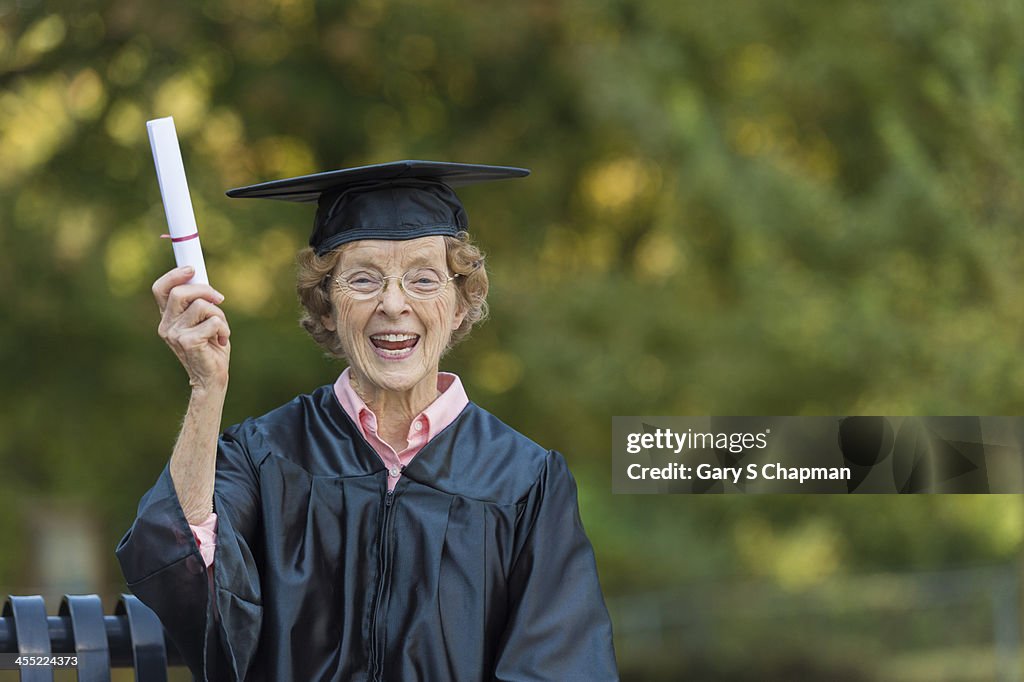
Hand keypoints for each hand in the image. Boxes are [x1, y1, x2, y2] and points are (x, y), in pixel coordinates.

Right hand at [153, 266, 230, 391]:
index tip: (192, 269)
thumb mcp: (203, 320)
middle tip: (220, 298)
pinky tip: (221, 341)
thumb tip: (202, 279)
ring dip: (219, 314)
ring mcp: (174, 335)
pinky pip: (213, 321)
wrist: (212, 378)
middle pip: (180, 292)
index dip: (174, 275)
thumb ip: (199, 302)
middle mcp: (166, 325)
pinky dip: (224, 329)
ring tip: (221, 330)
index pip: (160, 289)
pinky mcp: (188, 342)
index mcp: (168, 318)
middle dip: (205, 290)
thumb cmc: (211, 347)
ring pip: (201, 306)